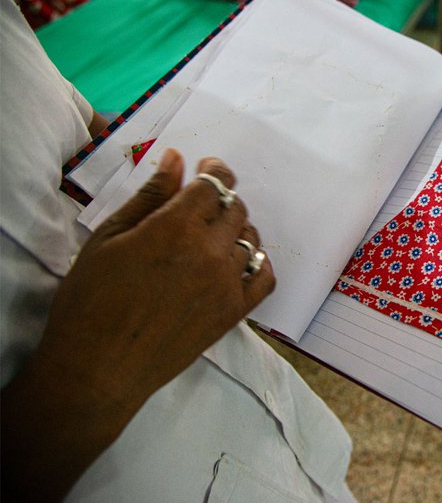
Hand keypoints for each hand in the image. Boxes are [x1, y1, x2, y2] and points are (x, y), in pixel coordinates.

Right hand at [1, 149, 274, 500]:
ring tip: (209, 238)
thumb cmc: (90, 302)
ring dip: (234, 231)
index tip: (206, 168)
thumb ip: (149, 196)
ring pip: (249, 240)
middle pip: (236, 209)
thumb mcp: (108, 238)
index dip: (214, 171)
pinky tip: (236, 263)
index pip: (216, 184)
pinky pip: (265, 277)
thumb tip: (175, 159)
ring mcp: (227, 284)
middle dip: (221, 200)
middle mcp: (210, 251)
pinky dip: (256, 263)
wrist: (99, 369)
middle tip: (199, 208)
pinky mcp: (234, 313)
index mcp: (176, 227)